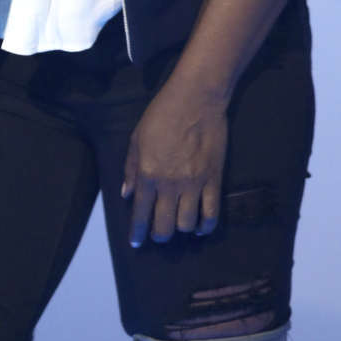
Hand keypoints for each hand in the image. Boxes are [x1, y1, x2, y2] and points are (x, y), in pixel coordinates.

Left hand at [121, 76, 227, 247]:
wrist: (196, 99)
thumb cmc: (162, 114)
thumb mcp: (137, 138)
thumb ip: (131, 169)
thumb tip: (127, 195)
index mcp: (148, 174)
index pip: (140, 214)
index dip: (137, 233)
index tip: (136, 242)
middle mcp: (169, 184)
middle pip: (164, 227)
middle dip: (159, 235)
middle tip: (158, 233)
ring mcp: (193, 184)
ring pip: (186, 225)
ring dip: (180, 229)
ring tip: (178, 223)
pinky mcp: (214, 180)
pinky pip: (211, 214)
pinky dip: (205, 226)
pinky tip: (200, 227)